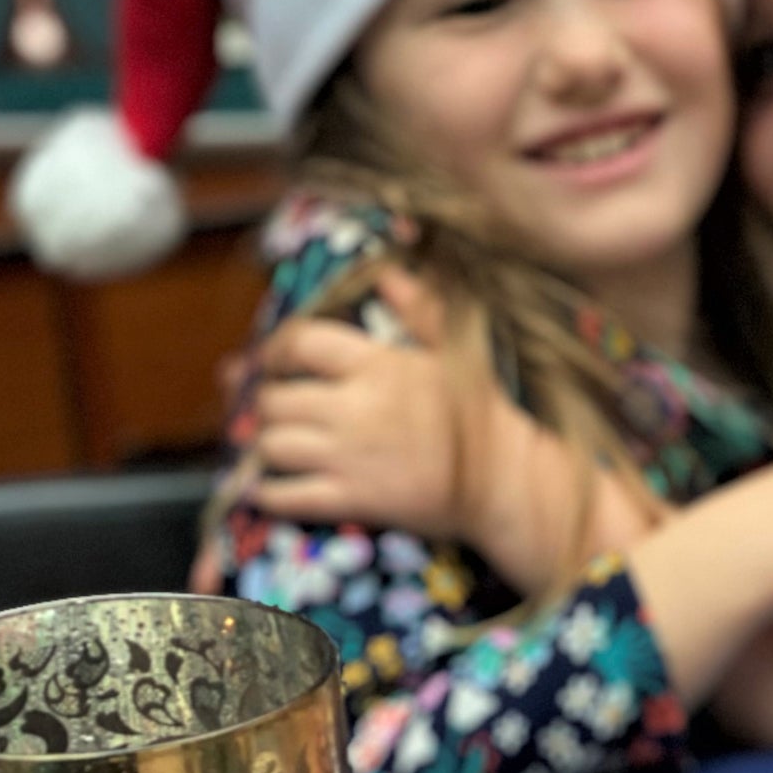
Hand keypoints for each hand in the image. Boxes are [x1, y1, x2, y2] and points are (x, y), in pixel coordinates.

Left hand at [249, 267, 461, 536]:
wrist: (508, 484)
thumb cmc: (487, 419)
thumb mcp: (457, 352)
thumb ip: (418, 310)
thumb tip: (387, 273)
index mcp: (377, 365)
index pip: (301, 342)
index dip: (276, 351)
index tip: (275, 362)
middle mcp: (354, 406)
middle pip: (276, 398)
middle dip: (269, 404)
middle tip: (277, 412)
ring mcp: (350, 455)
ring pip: (272, 445)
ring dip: (265, 447)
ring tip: (274, 450)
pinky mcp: (354, 499)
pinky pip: (288, 496)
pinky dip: (268, 493)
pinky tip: (269, 490)